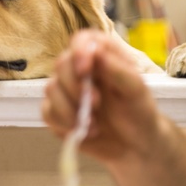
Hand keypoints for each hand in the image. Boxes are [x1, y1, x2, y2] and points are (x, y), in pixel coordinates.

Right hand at [41, 30, 164, 162]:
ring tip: (94, 124)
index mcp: (101, 55)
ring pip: (51, 88)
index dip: (79, 52)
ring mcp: (66, 90)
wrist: (134, 145)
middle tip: (97, 104)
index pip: (81, 41)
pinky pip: (47, 112)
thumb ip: (118, 69)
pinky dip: (65, 123)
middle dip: (76, 87)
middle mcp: (80, 68)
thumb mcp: (136, 90)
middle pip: (62, 64)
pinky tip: (85, 131)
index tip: (85, 70)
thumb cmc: (138, 112)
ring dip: (71, 109)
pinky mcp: (58, 112)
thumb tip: (97, 53)